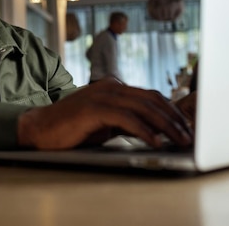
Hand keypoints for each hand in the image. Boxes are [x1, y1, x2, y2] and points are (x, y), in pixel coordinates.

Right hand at [17, 78, 193, 149]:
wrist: (39, 128)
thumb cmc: (71, 128)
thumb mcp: (104, 123)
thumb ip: (126, 120)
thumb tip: (154, 130)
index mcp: (113, 88)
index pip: (150, 96)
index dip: (172, 110)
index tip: (186, 126)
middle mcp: (110, 87)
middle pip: (152, 100)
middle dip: (174, 118)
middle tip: (189, 135)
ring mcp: (101, 95)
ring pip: (143, 107)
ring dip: (165, 125)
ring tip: (179, 140)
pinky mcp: (94, 108)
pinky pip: (126, 118)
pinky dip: (144, 130)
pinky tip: (155, 142)